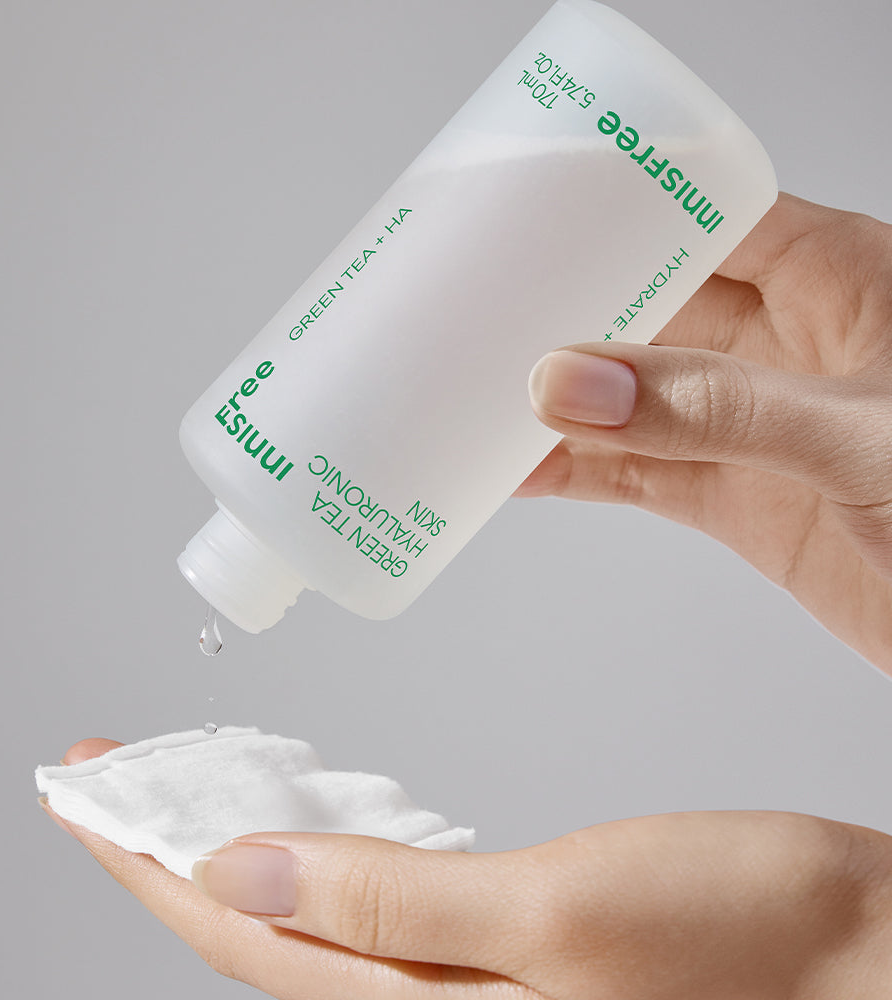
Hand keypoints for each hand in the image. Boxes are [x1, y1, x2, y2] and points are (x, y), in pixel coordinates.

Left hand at [45, 738, 891, 999]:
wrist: (853, 956)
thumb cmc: (739, 941)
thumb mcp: (556, 916)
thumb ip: (393, 909)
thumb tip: (241, 874)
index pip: (232, 932)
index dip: (143, 860)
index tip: (82, 792)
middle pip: (252, 925)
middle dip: (167, 845)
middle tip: (112, 775)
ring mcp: (465, 976)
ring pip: (304, 911)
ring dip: (234, 842)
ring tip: (181, 785)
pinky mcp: (504, 936)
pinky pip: (371, 898)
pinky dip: (315, 847)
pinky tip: (306, 815)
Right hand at [519, 194, 891, 672]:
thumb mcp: (859, 436)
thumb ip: (717, 407)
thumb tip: (572, 380)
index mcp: (839, 278)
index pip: (708, 213)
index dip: (624, 209)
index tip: (535, 216)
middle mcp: (785, 342)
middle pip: (651, 305)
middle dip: (569, 310)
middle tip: (480, 315)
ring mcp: (751, 422)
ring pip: (630, 396)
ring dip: (558, 401)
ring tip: (475, 396)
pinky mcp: (734, 496)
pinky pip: (634, 471)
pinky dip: (573, 471)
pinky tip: (517, 470)